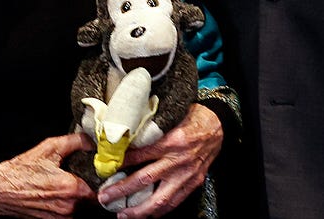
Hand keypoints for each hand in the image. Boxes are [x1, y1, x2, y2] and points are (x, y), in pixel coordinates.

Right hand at [0, 132, 95, 218]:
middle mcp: (68, 207)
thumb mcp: (49, 148)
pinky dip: (66, 208)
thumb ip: (76, 142)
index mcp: (71, 188)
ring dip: (76, 201)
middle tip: (79, 179)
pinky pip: (67, 216)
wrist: (0, 189)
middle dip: (87, 191)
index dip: (99, 182)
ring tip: (64, 187)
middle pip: (90, 201)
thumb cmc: (22, 171)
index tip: (97, 176)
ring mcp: (59, 218)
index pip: (99, 190)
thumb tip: (92, 142)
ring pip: (79, 210)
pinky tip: (56, 196)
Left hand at [98, 103, 222, 218]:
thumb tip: (125, 134)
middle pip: (145, 179)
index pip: (140, 154)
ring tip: (122, 215)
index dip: (121, 162)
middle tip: (105, 196)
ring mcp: (186, 175)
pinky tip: (146, 214)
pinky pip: (174, 202)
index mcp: (171, 140)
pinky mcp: (193, 183)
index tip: (105, 166)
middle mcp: (178, 160)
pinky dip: (158, 211)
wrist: (218, 126)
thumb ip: (151, 127)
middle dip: (122, 190)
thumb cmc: (192, 117)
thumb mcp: (171, 116)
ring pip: (160, 199)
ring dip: (139, 210)